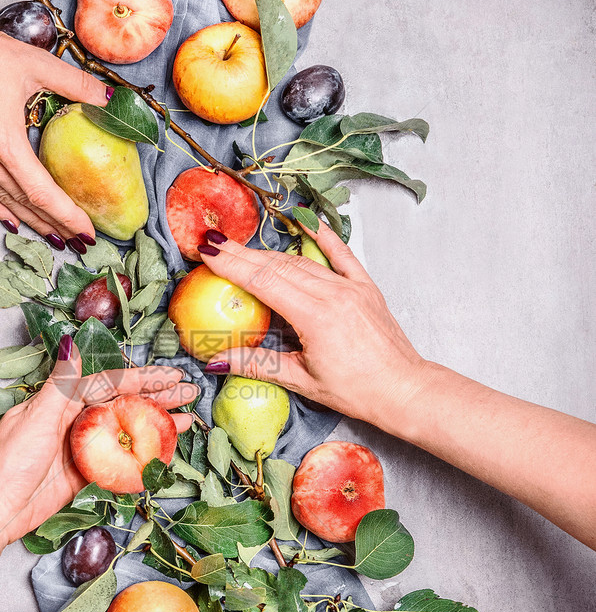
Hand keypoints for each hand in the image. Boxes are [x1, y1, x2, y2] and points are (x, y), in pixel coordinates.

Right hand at [0, 18, 109, 248]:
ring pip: (3, 202)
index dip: (67, 216)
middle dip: (54, 226)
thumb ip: (77, 84)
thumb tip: (109, 98)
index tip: (87, 231)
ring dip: (30, 222)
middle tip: (79, 242)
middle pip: (25, 205)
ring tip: (54, 238)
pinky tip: (12, 221)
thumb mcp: (37, 64)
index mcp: (5, 143)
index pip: (42, 193)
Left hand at [0, 339, 196, 542]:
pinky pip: (121, 457)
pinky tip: (164, 449)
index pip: (110, 383)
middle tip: (189, 392)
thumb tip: (71, 344)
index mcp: (62, 400)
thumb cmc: (9, 461)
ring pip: (127, 429)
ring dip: (156, 424)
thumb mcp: (36, 417)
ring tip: (187, 419)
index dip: (141, 378)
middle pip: (124, 403)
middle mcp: (74, 419)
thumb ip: (60, 384)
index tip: (169, 376)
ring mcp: (82, 446)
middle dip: (157, 397)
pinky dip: (143, 452)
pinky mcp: (85, 471)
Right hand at [198, 223, 428, 428]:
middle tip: (213, 243)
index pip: (264, 281)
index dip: (232, 264)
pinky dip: (322, 236)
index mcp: (315, 316)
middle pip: (277, 266)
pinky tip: (306, 221)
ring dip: (268, 253)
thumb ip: (257, 364)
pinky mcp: (365, 287)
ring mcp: (351, 287)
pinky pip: (341, 255)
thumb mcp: (302, 381)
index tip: (208, 251)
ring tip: (241, 248)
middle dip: (242, 254)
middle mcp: (333, 293)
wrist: (404, 390)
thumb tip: (216, 361)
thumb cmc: (356, 391)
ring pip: (301, 261)